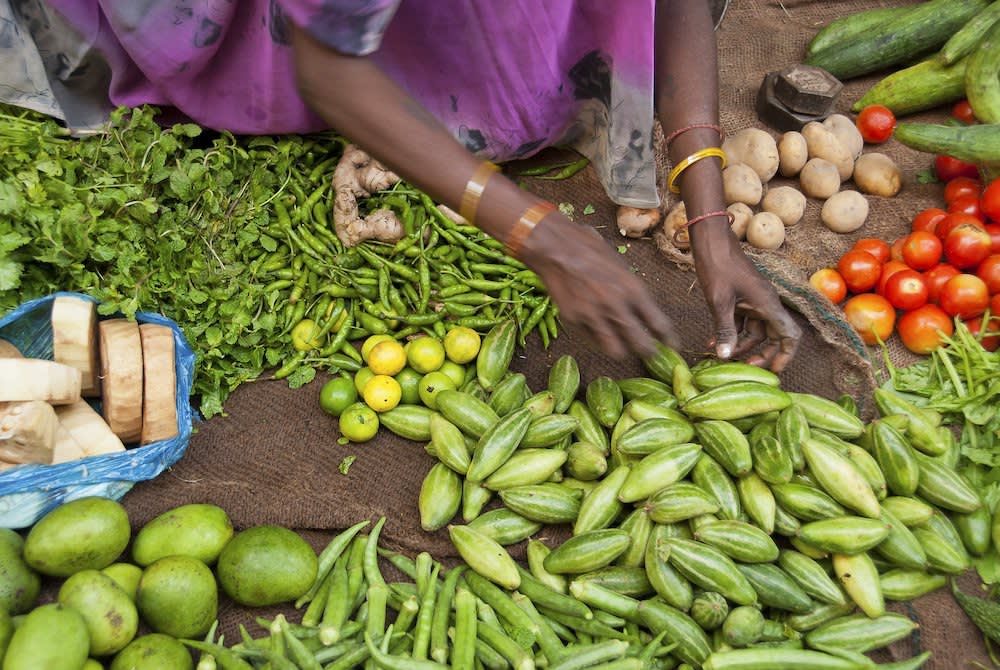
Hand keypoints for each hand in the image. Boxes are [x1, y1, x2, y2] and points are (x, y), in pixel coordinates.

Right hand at [519, 213, 677, 358]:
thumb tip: (643, 310)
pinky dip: (597, 340)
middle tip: (649, 353)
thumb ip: (632, 290)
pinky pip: (592, 341)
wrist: (554, 247)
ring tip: (622, 347)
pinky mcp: (574, 321)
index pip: (659, 324)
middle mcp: (616, 306)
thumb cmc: (589, 249)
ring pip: (617, 351)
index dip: (669, 339)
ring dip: (622, 350)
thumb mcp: (620, 265)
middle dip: (648, 352)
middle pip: (641, 345)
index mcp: (633, 289)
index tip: (673, 346)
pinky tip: (596, 331)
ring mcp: (594, 316)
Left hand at [694, 235, 801, 372]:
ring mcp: (754, 300)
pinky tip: (712, 342)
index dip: (785, 355)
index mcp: (768, 304)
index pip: (789, 335)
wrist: (710, 240)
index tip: (774, 371)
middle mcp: (765, 303)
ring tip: (722, 355)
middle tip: (745, 368)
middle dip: (760, 353)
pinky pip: (740, 320)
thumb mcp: (720, 301)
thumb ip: (725, 329)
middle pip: (773, 336)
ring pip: (754, 330)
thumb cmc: (718, 266)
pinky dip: (729, 331)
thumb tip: (726, 357)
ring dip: (740, 344)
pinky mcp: (741, 297)